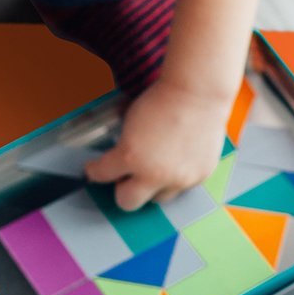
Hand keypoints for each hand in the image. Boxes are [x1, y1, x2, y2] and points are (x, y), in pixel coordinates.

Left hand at [85, 78, 231, 209]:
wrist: (198, 92)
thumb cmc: (163, 99)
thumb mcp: (130, 121)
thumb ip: (123, 146)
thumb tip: (117, 161)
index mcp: (131, 156)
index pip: (102, 175)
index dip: (95, 172)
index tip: (94, 170)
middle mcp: (154, 174)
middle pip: (127, 202)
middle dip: (123, 190)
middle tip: (125, 177)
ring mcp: (179, 179)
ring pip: (157, 199)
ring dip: (152, 187)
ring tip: (155, 167)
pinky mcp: (199, 177)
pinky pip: (181, 187)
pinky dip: (175, 178)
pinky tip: (175, 159)